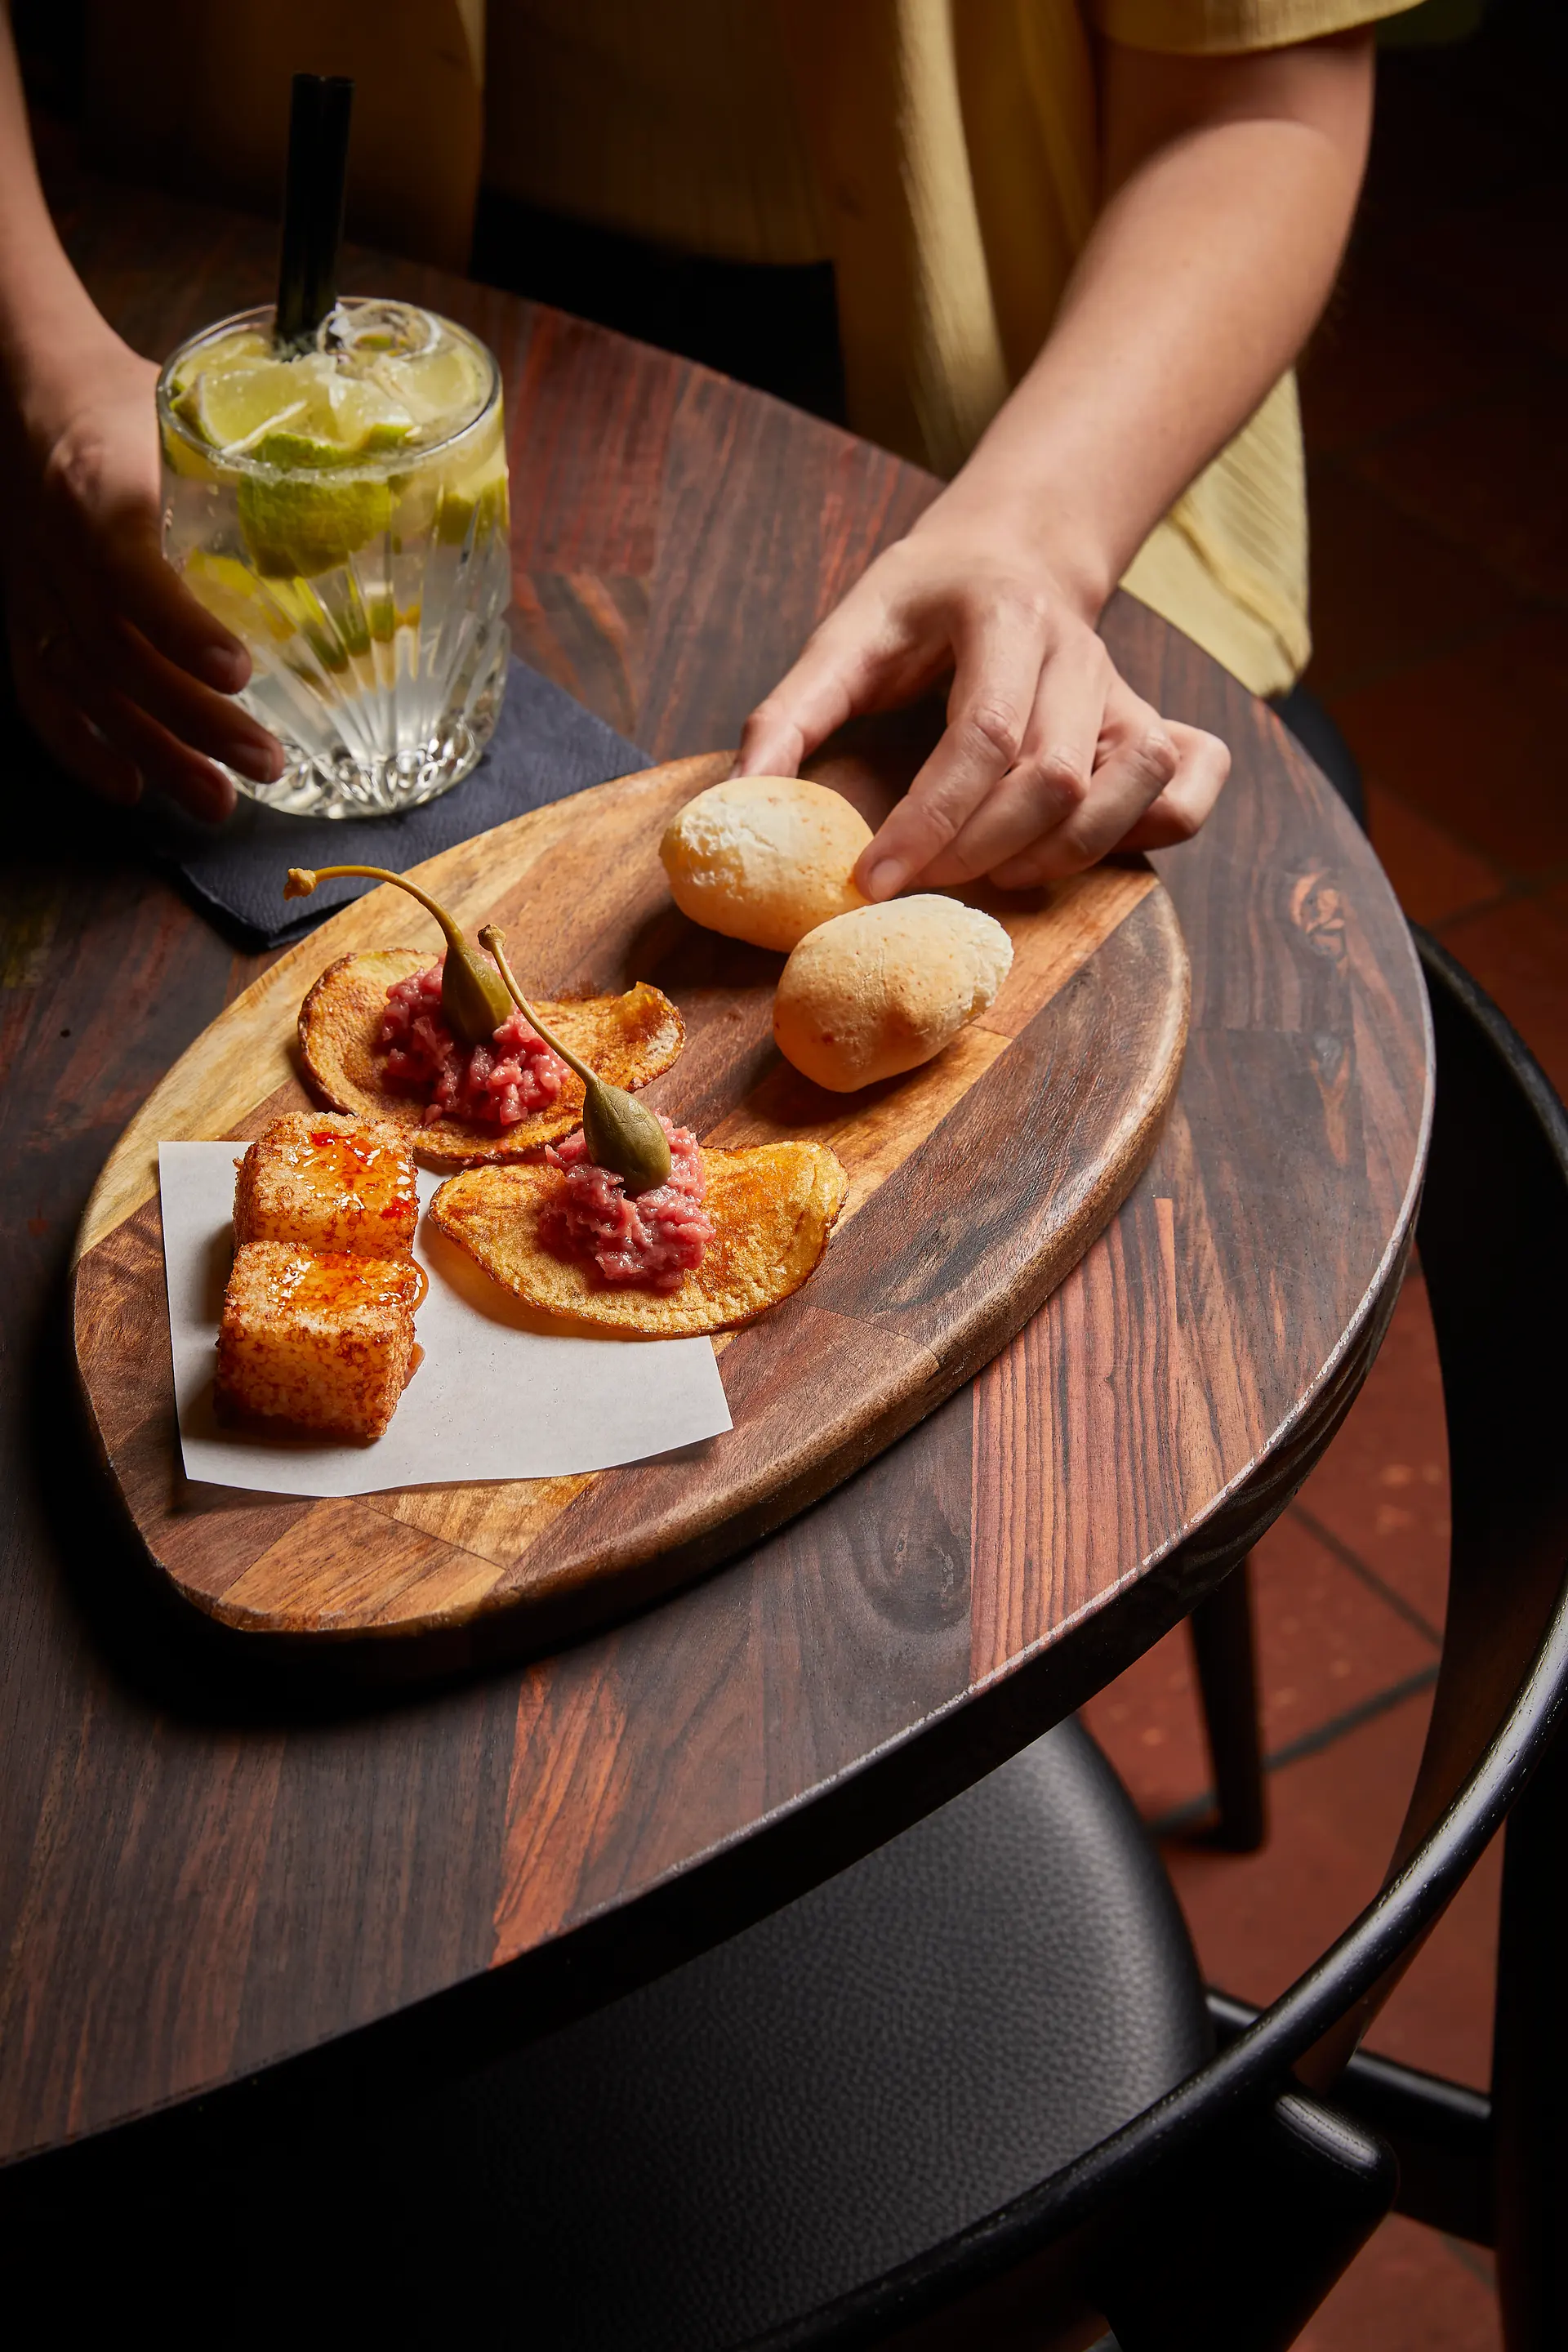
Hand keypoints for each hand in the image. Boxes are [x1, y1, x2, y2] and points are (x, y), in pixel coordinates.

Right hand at [2, 330, 282, 819]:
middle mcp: (56, 546)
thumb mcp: (194, 415)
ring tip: (220, 801)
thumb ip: (271, 462)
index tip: (241, 672)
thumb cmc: (132, 406)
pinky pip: (39, 695)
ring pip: (87, 688)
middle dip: (194, 718)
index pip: (127, 568)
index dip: (180, 627)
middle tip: (268, 762)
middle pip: (118, 652)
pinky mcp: (21, 616)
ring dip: (155, 751)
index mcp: (100, 485)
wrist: (30, 389)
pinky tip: (133, 789)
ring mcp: (33, 589)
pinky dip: (82, 750)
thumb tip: (398, 500)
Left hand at [735, 519, 1229, 895]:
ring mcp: (1125, 691)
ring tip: (987, 878)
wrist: (1014, 550)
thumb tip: (740, 798)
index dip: (928, 822)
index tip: (871, 878)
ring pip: (1126, 789)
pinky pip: (1184, 792)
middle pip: (1053, 777)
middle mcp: (1078, 652)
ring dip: (1057, 855)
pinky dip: (1147, 834)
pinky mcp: (1150, 724)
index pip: (982, 737)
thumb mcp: (846, 631)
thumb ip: (791, 711)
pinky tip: (1078, 851)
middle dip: (977, 851)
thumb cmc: (923, 600)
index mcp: (1003, 616)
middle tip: (913, 886)